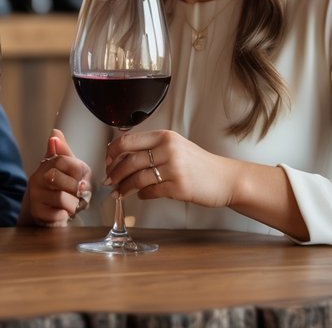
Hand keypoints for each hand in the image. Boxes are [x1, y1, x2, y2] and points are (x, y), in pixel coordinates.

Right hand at [20, 129, 91, 226]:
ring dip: (73, 204)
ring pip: (61, 198)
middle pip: (58, 178)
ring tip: (72, 204)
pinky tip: (64, 212)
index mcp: (45, 164)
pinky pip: (58, 214)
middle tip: (78, 193)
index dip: (77, 170)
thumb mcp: (67, 169)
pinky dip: (66, 215)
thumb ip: (64, 152)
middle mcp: (36, 178)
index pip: (62, 160)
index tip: (81, 178)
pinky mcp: (38, 213)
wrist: (49, 212)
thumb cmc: (62, 188)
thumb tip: (55, 133)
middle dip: (75, 188)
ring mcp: (35, 196)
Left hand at [105, 130, 234, 208]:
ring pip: (137, 178)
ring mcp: (174, 168)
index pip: (128, 140)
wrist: (225, 178)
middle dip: (114, 173)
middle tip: (109, 181)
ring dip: (124, 187)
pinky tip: (142, 195)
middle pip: (129, 161)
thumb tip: (123, 156)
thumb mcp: (176, 146)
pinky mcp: (178, 187)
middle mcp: (168, 149)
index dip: (112, 152)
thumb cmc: (199, 164)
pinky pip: (150, 192)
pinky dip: (142, 195)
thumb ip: (153, 148)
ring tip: (120, 192)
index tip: (106, 161)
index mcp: (165, 136)